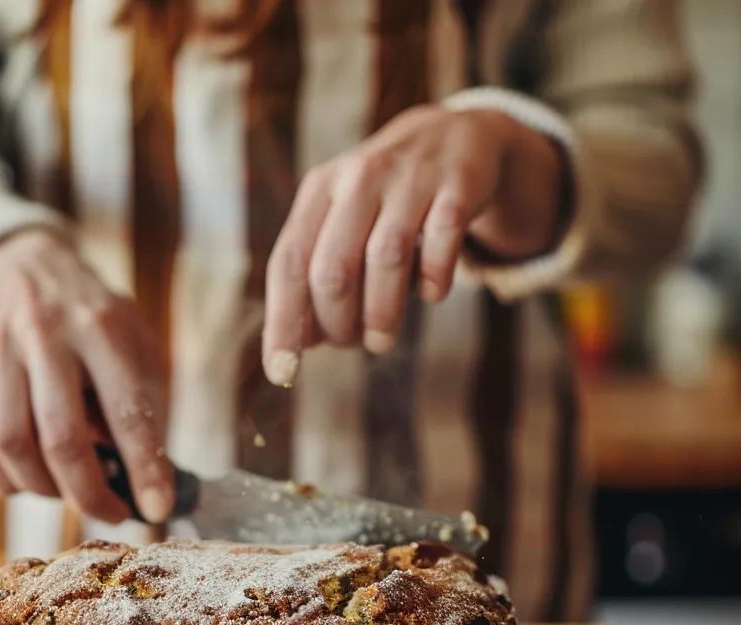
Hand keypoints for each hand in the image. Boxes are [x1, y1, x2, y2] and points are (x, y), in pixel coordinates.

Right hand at [0, 228, 171, 522]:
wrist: (25, 265)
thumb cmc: (96, 319)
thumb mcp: (135, 342)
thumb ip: (145, 404)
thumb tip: (151, 482)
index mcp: (100, 326)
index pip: (125, 410)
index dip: (144, 467)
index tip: (158, 508)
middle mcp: (45, 334)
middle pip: (61, 437)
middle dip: (90, 492)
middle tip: (114, 514)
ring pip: (11, 444)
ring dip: (45, 488)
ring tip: (71, 492)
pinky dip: (5, 478)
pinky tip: (31, 482)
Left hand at [262, 105, 566, 384]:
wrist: (455, 135)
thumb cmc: (386, 200)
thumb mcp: (342, 223)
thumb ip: (316, 275)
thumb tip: (299, 343)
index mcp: (320, 191)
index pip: (289, 264)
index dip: (282, 323)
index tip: (283, 373)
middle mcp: (359, 178)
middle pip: (333, 269)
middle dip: (339, 324)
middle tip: (353, 344)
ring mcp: (410, 178)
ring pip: (386, 258)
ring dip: (383, 315)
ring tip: (382, 341)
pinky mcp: (458, 184)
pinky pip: (443, 243)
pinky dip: (434, 281)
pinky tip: (431, 294)